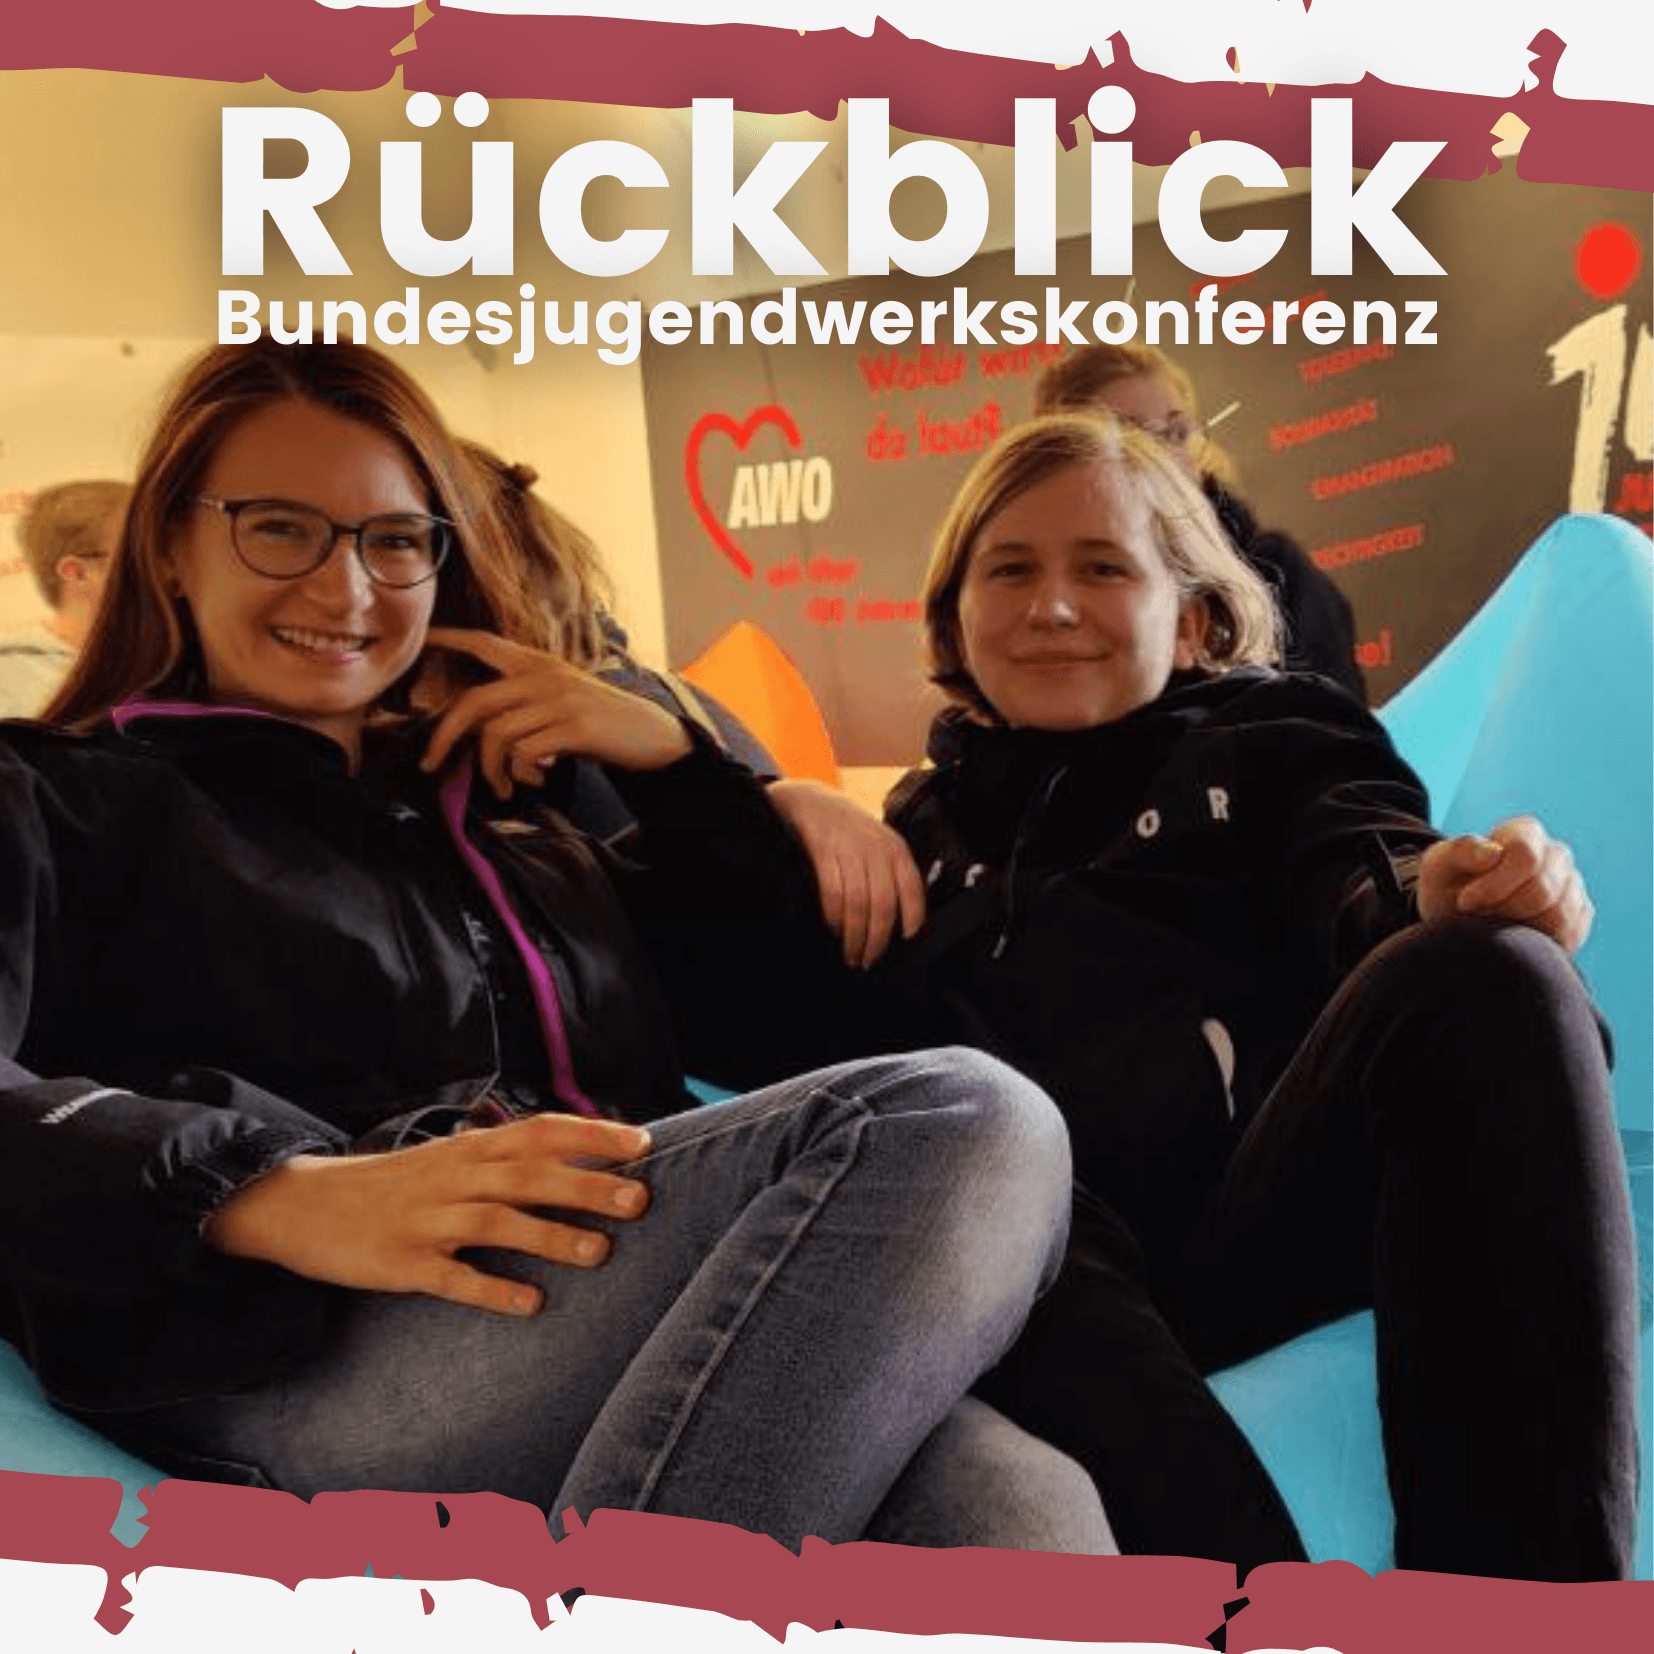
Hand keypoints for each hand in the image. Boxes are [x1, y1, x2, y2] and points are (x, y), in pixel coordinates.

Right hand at [204, 1113, 652, 1315]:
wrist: (301, 1204)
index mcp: (470, 1149)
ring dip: (551, 1236)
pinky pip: (451, 1278)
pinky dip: (492, 1290)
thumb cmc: (394, 1183)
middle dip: (588, 1186)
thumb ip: (505, 1158)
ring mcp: (426, 1220)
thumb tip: (577, 1157)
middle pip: (529, 1175)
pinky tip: (530, 1305)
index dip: (593, 1135)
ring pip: (497, 1223)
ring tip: (601, 1253)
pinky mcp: (400, 1263)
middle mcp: (454, 1177)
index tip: (642, 1143)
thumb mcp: (450, 1157)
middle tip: (640, 1200)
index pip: (541, 1130)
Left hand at [421, 628, 691, 795]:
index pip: (485, 644)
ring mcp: (560, 700)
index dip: (450, 640)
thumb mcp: (564, 697)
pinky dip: (520, 774)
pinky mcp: (575, 728)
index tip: (422, 641)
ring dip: (490, 769)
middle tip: (431, 764)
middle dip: (444, 736)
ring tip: (504, 786)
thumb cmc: (604, 722)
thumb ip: (525, 702)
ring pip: (496, 734)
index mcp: (539, 664)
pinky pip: (524, 753)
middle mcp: (545, 676)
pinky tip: (534, 781)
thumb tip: (481, 729)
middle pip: (475, 701)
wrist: (656, 736)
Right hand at [767, 778, 925, 967]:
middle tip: (870, 960)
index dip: (912, 921)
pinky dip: (834, 917)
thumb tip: (900, 919)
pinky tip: (834, 928)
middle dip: (877, 940)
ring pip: (857, 905)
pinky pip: (833, 893)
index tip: (907, 944)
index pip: (913, 891)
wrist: (811, 801)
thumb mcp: (878, 843)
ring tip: (851, 954)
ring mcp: (850, 851)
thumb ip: (890, 874)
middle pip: (883, 906)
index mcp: (896, 850)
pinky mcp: (824, 853)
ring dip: (854, 936)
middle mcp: (876, 850)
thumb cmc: (848, 830)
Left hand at [1417, 815, 1592, 953]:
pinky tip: (1511, 937)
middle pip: (1543, 889)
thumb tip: (1492, 853)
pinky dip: (1537, 943)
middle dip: (1502, 910)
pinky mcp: (1579, 915)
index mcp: (1525, 832)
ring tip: (1492, 926)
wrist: (1457, 914)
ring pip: (1560, 916)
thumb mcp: (1439, 865)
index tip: (1465, 902)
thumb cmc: (1448, 884)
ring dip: (1519, 929)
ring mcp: (1572, 885)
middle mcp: (1556, 855)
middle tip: (1476, 918)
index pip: (1525, 856)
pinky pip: (1569, 935)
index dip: (1494, 886)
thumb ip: (1461, 852)